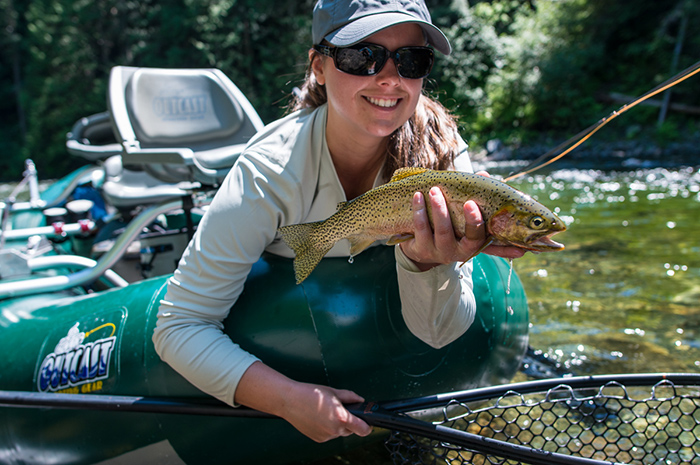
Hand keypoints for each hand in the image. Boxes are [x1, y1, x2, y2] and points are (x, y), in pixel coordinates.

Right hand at [281, 383, 371, 442]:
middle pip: (351, 430)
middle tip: (339, 409)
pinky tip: (319, 417)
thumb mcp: (333, 391)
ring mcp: (326, 436)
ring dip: (337, 424)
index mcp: (341, 418)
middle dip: (349, 421)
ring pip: (339, 432)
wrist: (289, 400)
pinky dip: (328, 427)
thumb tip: (360, 400)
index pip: (363, 429)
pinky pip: (329, 434)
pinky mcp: (318, 439)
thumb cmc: (310, 393)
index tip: (368, 423)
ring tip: (325, 411)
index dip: (368, 426)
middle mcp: (334, 430)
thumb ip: (350, 397)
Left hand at [399, 173, 524, 269]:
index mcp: (470, 245)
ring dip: (428, 208)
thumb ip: (475, 197)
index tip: (469, 203)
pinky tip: (417, 197)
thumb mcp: (465, 217)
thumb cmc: (454, 228)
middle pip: (446, 232)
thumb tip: (483, 174)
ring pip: (430, 230)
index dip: (474, 221)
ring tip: (430, 190)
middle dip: (441, 211)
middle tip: (436, 190)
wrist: (430, 250)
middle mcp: (454, 252)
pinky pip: (419, 230)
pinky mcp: (420, 251)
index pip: (475, 236)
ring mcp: (435, 252)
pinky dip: (418, 211)